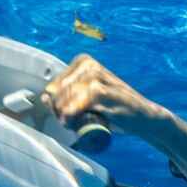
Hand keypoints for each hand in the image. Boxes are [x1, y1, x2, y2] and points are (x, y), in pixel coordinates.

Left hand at [41, 54, 165, 140]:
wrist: (142, 116)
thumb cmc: (114, 109)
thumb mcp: (88, 99)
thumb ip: (66, 96)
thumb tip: (43, 96)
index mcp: (83, 61)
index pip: (54, 86)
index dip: (56, 105)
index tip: (67, 115)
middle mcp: (88, 64)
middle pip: (56, 94)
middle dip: (59, 112)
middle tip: (72, 123)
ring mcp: (94, 76)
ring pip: (63, 101)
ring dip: (65, 117)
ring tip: (77, 124)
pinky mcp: (100, 91)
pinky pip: (73, 107)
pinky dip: (71, 118)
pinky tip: (76, 124)